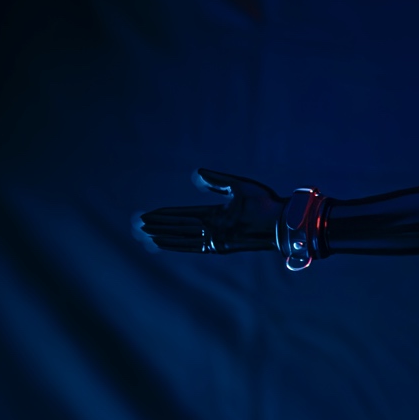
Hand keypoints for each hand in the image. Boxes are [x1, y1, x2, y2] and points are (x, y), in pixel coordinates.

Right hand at [138, 168, 282, 253]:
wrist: (280, 220)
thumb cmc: (265, 202)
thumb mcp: (239, 186)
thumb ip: (218, 181)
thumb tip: (197, 173)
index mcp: (217, 212)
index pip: (184, 214)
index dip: (166, 214)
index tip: (149, 214)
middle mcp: (213, 226)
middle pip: (179, 226)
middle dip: (159, 225)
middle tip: (138, 225)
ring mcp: (215, 237)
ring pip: (182, 236)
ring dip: (163, 235)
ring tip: (144, 234)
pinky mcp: (219, 246)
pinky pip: (193, 246)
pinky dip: (176, 244)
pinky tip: (161, 243)